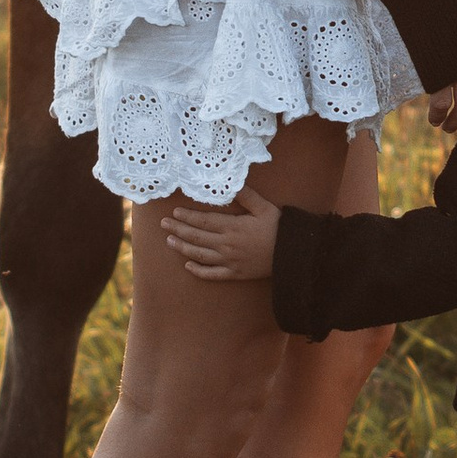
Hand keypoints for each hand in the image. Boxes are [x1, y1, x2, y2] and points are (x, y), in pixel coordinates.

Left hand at [163, 187, 280, 278]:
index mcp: (233, 227)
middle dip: (178, 230)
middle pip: (197, 237)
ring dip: (182, 248)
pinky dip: (198, 271)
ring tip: (169, 241)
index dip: (187, 217)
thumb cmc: (279, 228)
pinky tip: (187, 265)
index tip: (174, 212)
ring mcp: (229, 261)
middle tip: (163, 224)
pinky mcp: (235, 274)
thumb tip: (230, 182)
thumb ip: (246, 195)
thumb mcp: (264, 207)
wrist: (293, 254)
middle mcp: (227, 245)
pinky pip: (212, 274)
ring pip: (200, 255)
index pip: (203, 221)